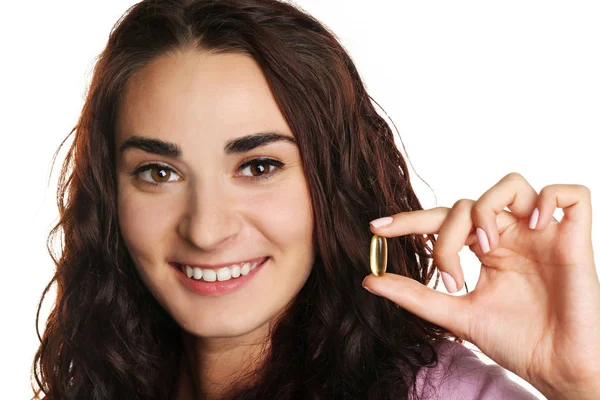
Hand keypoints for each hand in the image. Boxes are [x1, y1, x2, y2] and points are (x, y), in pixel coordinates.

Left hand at [362, 173, 599, 398]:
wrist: (556, 368)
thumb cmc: (513, 341)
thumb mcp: (456, 314)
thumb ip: (415, 295)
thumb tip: (369, 279)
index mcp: (486, 250)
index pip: (444, 219)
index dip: (410, 219)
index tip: (376, 228)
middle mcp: (511, 236)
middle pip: (469, 203)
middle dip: (447, 235)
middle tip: (450, 277)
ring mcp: (542, 234)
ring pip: (512, 184)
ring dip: (487, 209)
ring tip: (485, 248)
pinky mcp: (575, 239)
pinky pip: (570, 194)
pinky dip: (548, 200)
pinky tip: (534, 227)